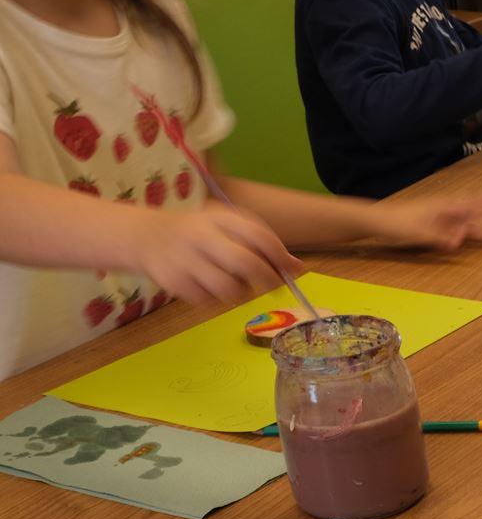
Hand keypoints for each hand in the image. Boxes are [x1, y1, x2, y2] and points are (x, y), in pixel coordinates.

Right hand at [132, 203, 295, 304]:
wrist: (145, 236)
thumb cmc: (200, 234)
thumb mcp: (228, 228)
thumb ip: (262, 244)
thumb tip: (299, 268)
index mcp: (219, 218)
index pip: (259, 236)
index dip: (280, 256)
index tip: (291, 270)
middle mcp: (201, 236)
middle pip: (247, 264)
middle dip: (268, 280)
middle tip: (273, 287)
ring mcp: (185, 259)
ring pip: (229, 289)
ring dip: (242, 293)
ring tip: (236, 285)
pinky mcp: (174, 282)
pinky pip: (209, 300)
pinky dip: (216, 299)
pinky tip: (208, 285)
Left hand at [364, 194, 481, 251]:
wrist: (379, 220)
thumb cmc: (397, 223)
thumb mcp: (419, 233)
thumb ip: (440, 237)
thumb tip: (458, 240)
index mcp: (445, 208)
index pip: (473, 204)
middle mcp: (446, 211)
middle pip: (474, 217)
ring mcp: (442, 217)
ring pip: (468, 223)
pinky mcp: (436, 224)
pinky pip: (459, 227)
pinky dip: (469, 230)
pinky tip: (471, 234)